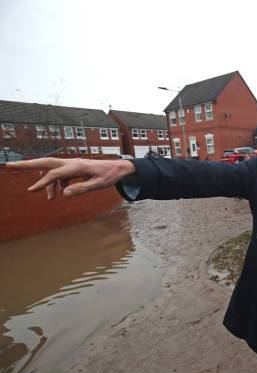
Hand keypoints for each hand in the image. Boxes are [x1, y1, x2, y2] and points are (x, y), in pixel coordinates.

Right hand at [6, 158, 135, 199]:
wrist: (118, 168)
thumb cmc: (110, 176)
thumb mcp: (98, 185)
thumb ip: (82, 189)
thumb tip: (64, 194)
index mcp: (77, 166)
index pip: (55, 174)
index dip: (43, 183)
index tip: (31, 191)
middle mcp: (71, 163)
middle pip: (45, 163)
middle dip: (27, 165)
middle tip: (9, 166)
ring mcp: (71, 165)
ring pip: (51, 171)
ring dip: (46, 183)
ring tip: (49, 199)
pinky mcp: (73, 169)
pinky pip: (59, 176)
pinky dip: (56, 184)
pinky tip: (59, 194)